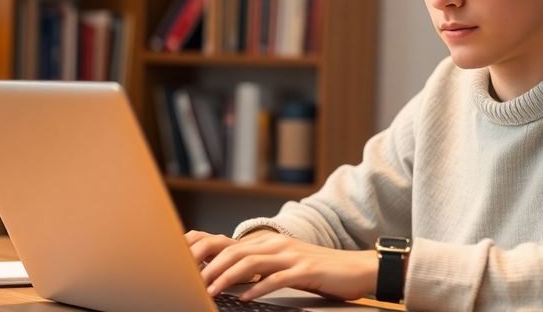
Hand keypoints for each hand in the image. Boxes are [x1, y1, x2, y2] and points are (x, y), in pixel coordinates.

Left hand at [190, 230, 376, 301]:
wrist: (356, 268)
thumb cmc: (319, 270)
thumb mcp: (285, 265)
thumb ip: (261, 267)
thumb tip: (232, 277)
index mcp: (269, 243)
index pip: (229, 245)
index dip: (206, 254)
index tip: (185, 268)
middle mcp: (277, 245)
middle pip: (234, 251)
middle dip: (208, 267)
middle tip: (191, 283)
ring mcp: (291, 255)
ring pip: (250, 262)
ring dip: (226, 277)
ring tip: (211, 291)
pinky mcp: (305, 269)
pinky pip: (277, 278)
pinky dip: (258, 288)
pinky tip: (245, 298)